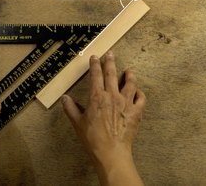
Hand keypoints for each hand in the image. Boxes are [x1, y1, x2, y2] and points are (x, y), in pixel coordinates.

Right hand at [62, 51, 145, 185]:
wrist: (111, 151)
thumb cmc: (92, 139)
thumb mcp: (77, 123)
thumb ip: (70, 109)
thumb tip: (64, 98)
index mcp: (97, 97)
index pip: (96, 76)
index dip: (95, 65)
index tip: (95, 57)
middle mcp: (113, 96)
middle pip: (112, 74)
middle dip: (111, 62)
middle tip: (111, 54)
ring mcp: (127, 103)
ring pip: (130, 83)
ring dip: (129, 75)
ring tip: (129, 70)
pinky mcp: (137, 111)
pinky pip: (141, 98)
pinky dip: (140, 93)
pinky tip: (137, 92)